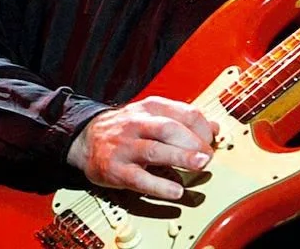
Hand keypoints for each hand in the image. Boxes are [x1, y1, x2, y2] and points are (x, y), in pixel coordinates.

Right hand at [67, 96, 219, 199]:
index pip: (184, 113)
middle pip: (169, 129)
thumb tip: (215, 128)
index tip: (212, 141)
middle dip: (193, 142)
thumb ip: (183, 120)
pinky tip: (176, 191)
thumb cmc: (126, 128)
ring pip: (155, 150)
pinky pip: (140, 179)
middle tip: (208, 156)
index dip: (203, 127)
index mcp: (151, 108)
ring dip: (180, 158)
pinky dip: (160, 186)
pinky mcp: (116, 170)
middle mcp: (137, 124)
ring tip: (200, 165)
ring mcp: (125, 147)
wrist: (85, 139)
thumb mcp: (153, 116)